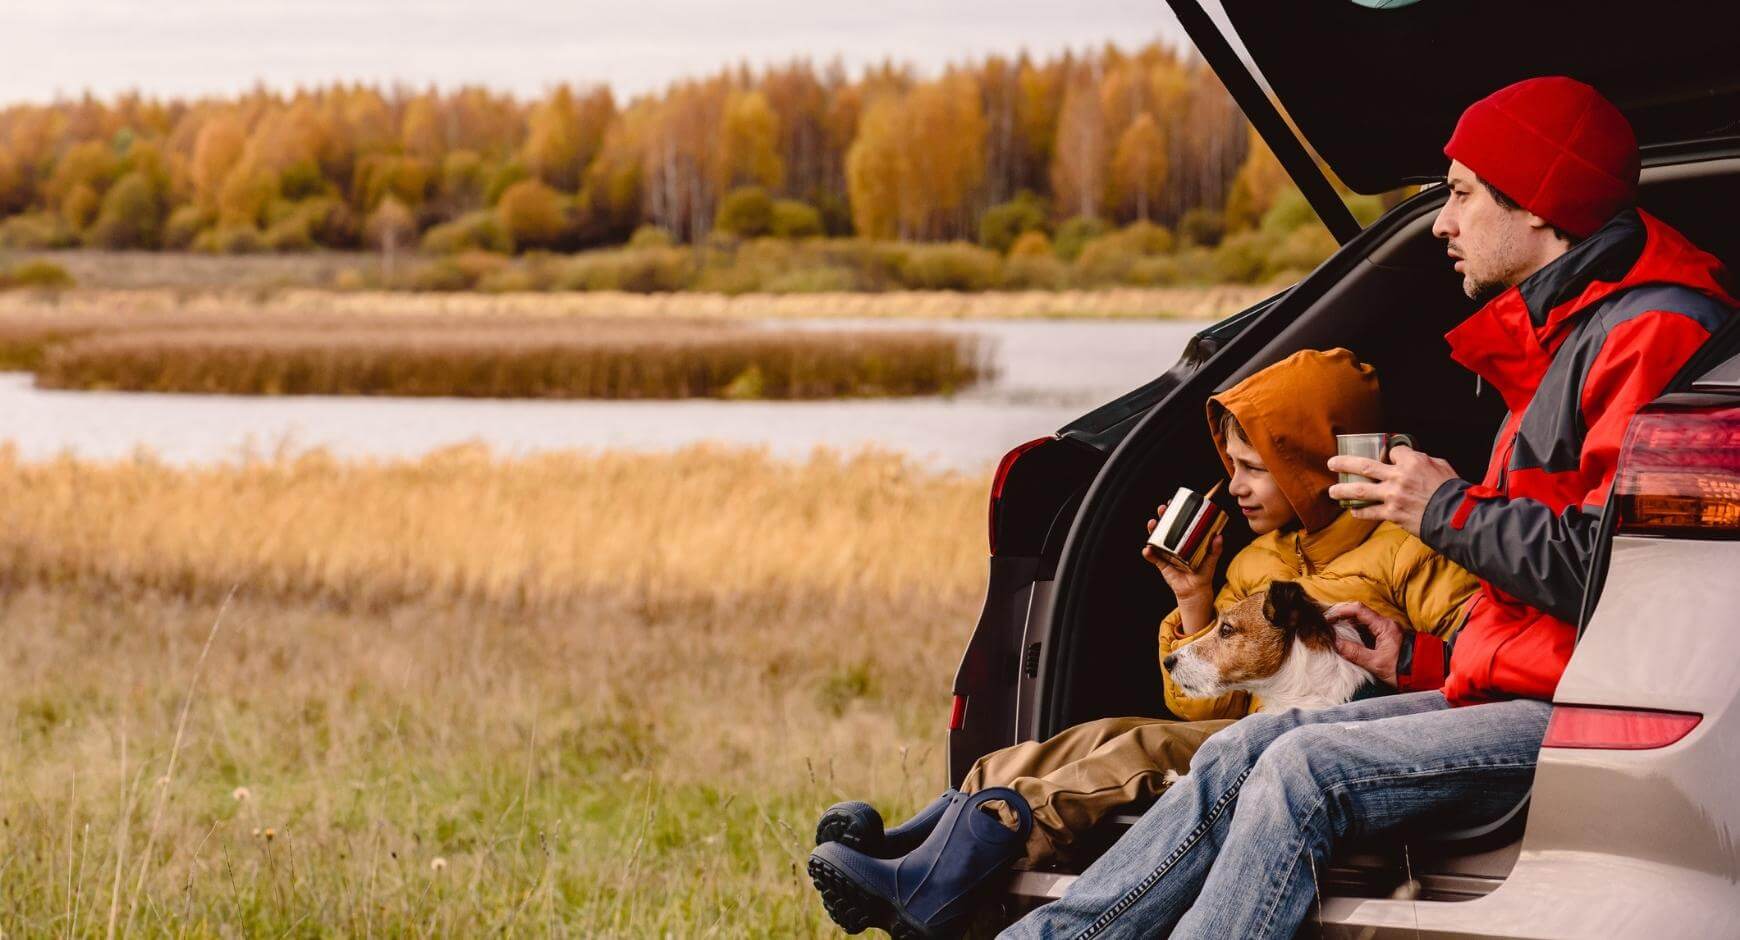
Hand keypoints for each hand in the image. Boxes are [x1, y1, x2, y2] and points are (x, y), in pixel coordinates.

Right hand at [1142, 501, 1222, 603]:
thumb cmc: (1204, 574)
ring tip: (1152, 524)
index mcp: (1186, 542)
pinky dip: (1149, 553)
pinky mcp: (1162, 565)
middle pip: (1166, 528)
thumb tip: (1219, 536)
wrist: (1195, 591)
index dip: (1175, 513)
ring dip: (1153, 531)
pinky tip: (1147, 549)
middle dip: (1163, 518)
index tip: (1173, 502)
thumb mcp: (1211, 559)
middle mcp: (1175, 546)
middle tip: (1162, 509)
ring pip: (1157, 539)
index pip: (1180, 524)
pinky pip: (1153, 558)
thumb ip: (1215, 549)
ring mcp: (1167, 554)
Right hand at [1325, 601, 1403, 687]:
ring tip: (1335, 633)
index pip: (1358, 609)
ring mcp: (1387, 630)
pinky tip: (1349, 640)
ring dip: (1348, 625)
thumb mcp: (1376, 663)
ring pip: (1363, 621)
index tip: (1328, 619)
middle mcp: (1386, 624)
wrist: (1426, 673)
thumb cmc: (1403, 668)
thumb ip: (1354, 653)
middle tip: (1328, 625)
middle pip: (1359, 613)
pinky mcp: (1388, 637)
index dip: (1340, 611)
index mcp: (1383, 626)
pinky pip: (1369, 630)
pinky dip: (1356, 632)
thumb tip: (1335, 643)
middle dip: (1342, 617)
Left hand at [1326, 445, 1459, 536]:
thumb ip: (1422, 461)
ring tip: (1332, 491)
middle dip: (1345, 463)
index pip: (1393, 451)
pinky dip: (1360, 511)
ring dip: (1343, 490)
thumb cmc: (1452, 490)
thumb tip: (1412, 459)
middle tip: (1332, 463)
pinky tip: (1352, 510)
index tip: (1387, 455)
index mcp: (1412, 461)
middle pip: (1365, 466)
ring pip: (1361, 490)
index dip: (1389, 452)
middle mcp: (1398, 476)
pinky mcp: (1392, 513)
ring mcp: (1392, 496)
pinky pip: (1370, 512)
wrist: (1456, 516)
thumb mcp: (1441, 466)